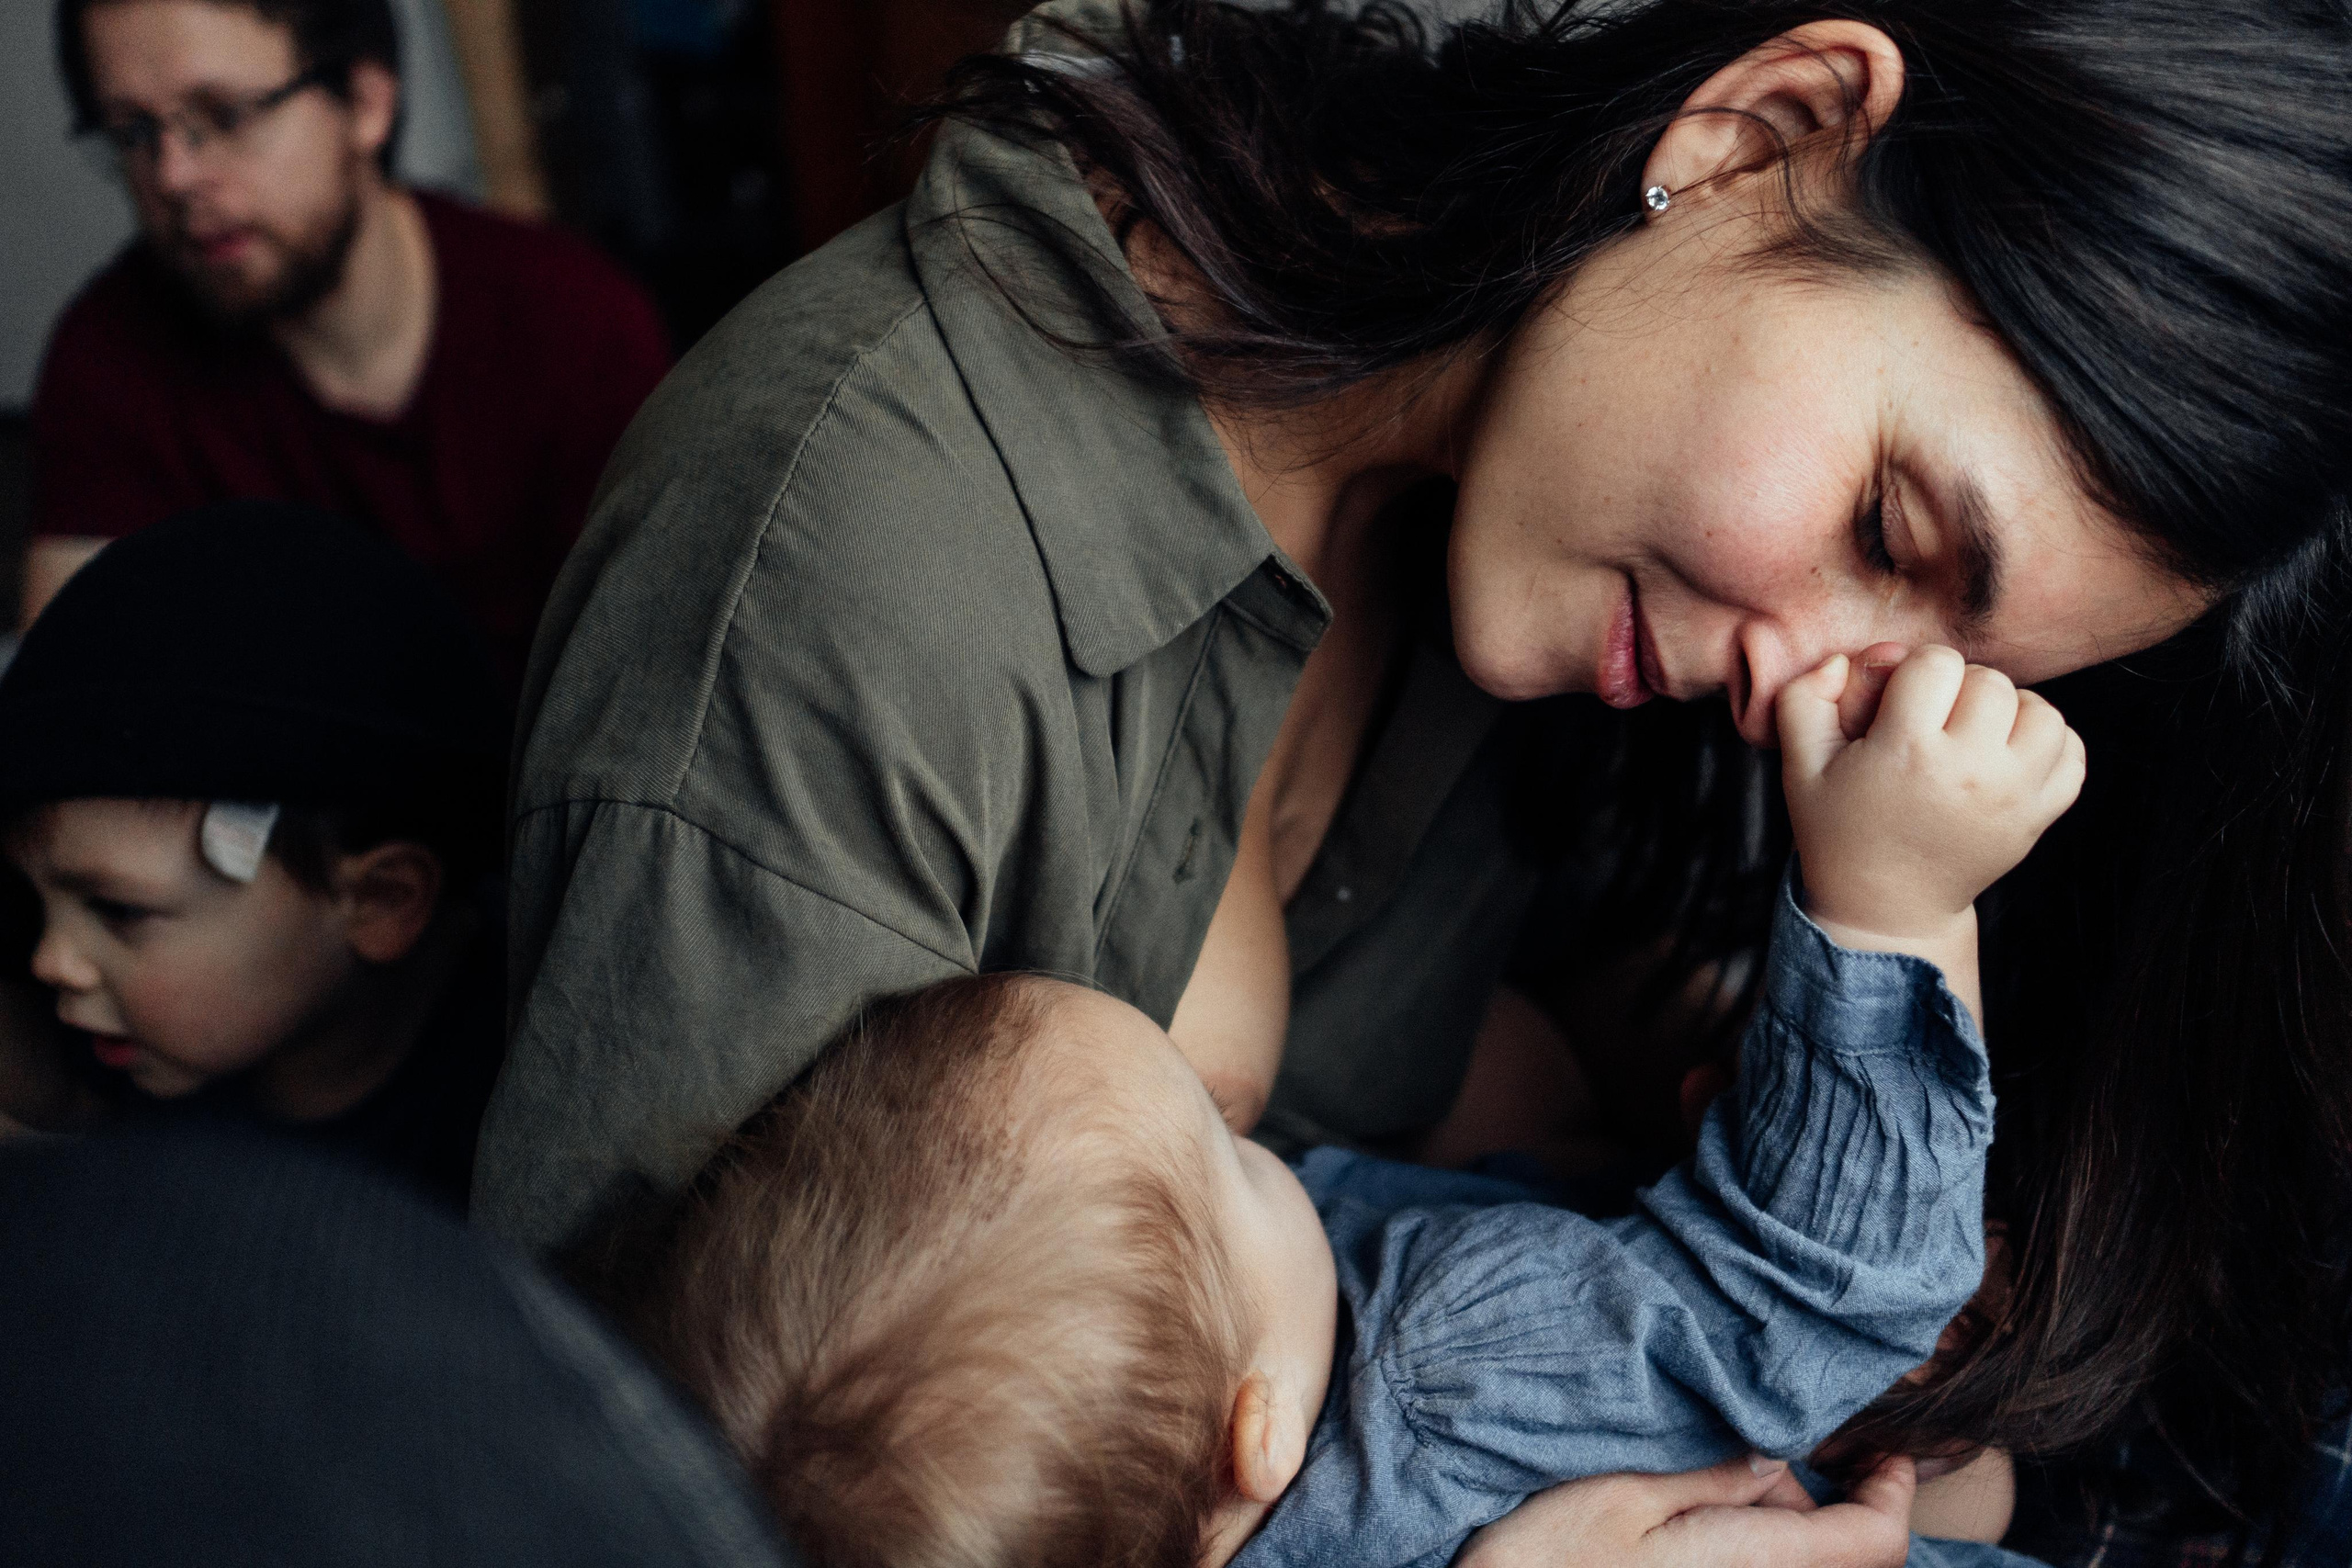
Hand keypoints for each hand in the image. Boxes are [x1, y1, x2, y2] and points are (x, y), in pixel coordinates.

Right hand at [1457, 1454, 1916, 1567]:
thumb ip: (1713, 1474)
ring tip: (1702, 1477)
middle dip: (1810, 1493)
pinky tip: (1690, 1517)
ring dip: (1773, 1518)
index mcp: (1755, 1565)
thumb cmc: (1544, 1560)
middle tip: (1745, 1446)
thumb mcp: (1625, 1490)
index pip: (1875, 1542)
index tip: (1884, 1450)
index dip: (1894, 1494)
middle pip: (1837, 1552)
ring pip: (1794, 1560)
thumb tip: (1776, 1454)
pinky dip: (1747, 1539)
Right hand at [1778, 645, 2084, 947]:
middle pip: (1992, 682)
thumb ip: (1804, 698)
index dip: (1914, 671)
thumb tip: (1841, 661)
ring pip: (2041, 712)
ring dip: (2011, 709)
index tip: (1898, 703)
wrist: (1886, 906)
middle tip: (1933, 718)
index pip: (1937, 663)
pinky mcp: (2038, 816)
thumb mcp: (1800, 765)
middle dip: (1960, 687)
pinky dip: (2047, 742)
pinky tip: (2008, 750)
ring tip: (1977, 729)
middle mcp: (1969, 772)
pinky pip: (2071, 753)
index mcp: (1907, 752)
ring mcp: (2013, 796)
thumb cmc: (1840, 829)